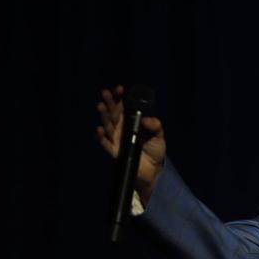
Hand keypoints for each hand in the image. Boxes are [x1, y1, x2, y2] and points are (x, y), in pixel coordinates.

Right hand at [95, 85, 165, 202]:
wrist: (153, 170)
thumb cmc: (155, 150)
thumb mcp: (159, 135)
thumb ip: (155, 125)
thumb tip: (145, 120)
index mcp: (131, 122)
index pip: (124, 106)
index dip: (120, 97)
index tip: (119, 89)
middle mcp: (121, 128)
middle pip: (113, 113)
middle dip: (109, 102)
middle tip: (105, 93)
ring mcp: (116, 139)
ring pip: (107, 125)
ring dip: (103, 115)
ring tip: (100, 105)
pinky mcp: (114, 151)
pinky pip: (105, 143)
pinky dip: (101, 137)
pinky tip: (99, 129)